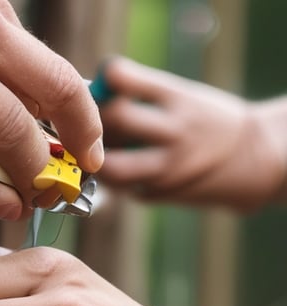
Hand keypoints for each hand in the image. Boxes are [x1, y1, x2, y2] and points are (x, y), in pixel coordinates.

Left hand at [99, 57, 286, 210]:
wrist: (252, 159)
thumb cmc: (204, 120)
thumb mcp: (183, 96)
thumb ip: (140, 92)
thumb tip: (89, 89)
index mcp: (179, 99)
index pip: (129, 80)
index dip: (106, 79)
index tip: (100, 81)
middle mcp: (176, 132)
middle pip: (117, 120)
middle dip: (93, 118)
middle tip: (87, 119)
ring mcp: (169, 168)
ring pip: (113, 167)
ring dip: (96, 159)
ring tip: (96, 151)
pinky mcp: (161, 193)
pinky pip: (122, 188)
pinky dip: (112, 179)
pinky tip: (115, 169)